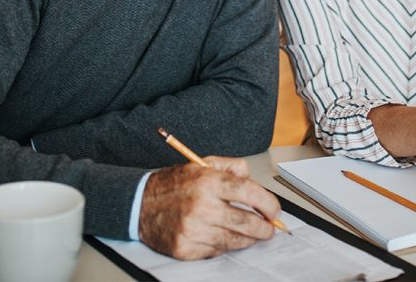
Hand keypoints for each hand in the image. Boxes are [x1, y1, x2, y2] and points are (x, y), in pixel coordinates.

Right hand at [138, 156, 281, 258]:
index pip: (249, 193)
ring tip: (253, 234)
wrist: (140, 205)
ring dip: (248, 239)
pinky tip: (225, 237)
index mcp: (208, 182)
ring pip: (234, 240)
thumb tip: (252, 177)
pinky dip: (225, 245)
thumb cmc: (173, 185)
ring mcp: (193, 230)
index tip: (275, 211)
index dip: (269, 204)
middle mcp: (202, 206)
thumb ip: (230, 166)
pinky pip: (216, 250)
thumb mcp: (202, 164)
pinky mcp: (186, 248)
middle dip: (264, 227)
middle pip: (246, 222)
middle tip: (270, 228)